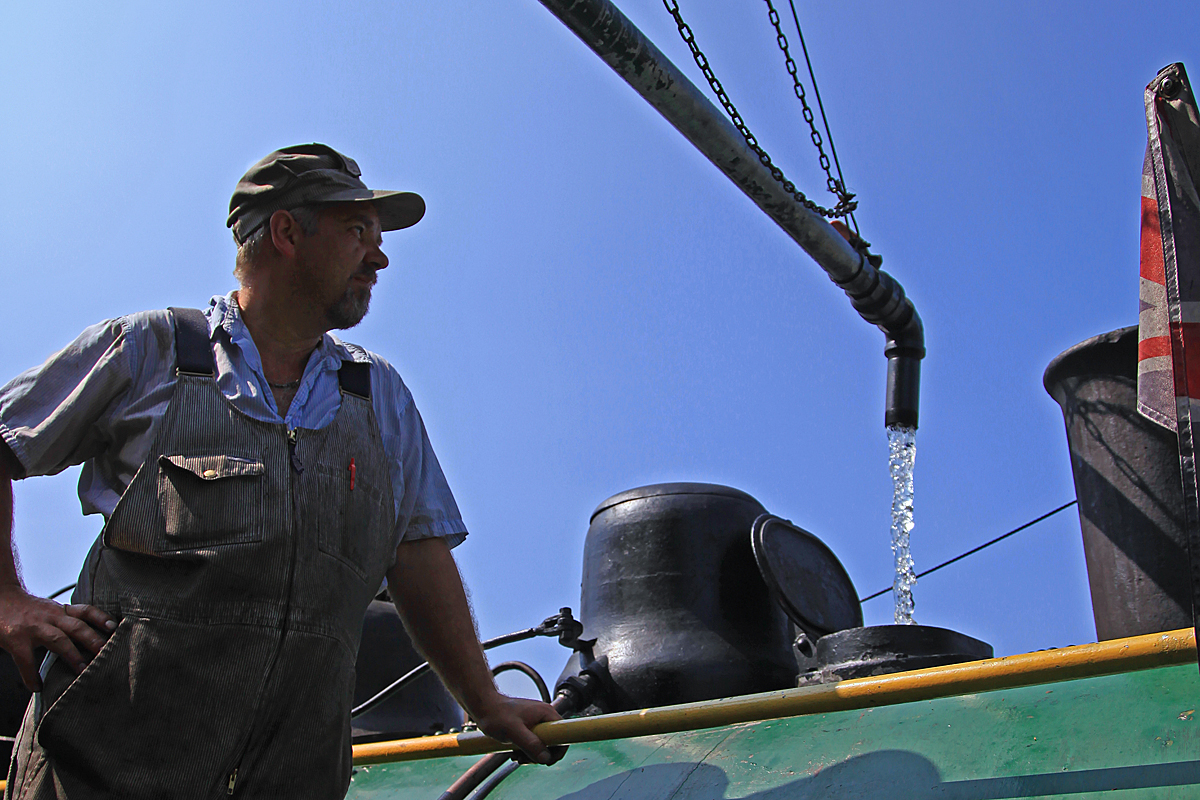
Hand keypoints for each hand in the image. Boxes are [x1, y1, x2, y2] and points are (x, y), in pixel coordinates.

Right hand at [0, 583, 115, 691]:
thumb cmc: (28, 610)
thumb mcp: (50, 611)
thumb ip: (67, 621)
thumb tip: (91, 641)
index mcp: (61, 611)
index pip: (86, 611)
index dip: (101, 618)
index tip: (115, 628)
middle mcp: (51, 617)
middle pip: (77, 626)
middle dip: (93, 640)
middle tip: (106, 653)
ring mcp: (34, 628)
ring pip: (59, 640)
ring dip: (72, 655)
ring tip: (83, 670)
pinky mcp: (17, 640)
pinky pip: (26, 660)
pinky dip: (32, 676)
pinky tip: (37, 687)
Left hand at [470, 693, 561, 764]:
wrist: (483, 707)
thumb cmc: (496, 714)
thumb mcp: (514, 731)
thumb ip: (531, 744)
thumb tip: (546, 758)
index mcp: (546, 714)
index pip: (564, 734)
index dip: (559, 750)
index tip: (547, 760)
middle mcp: (544, 717)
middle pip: (553, 742)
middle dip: (541, 755)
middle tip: (525, 759)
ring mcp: (536, 722)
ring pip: (543, 745)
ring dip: (531, 755)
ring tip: (517, 756)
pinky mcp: (529, 727)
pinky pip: (534, 743)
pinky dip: (526, 751)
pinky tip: (515, 752)